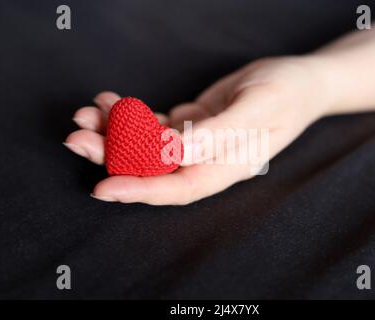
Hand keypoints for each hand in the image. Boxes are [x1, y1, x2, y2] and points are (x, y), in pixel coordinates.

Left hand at [64, 56, 329, 204]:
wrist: (298, 81)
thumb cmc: (286, 95)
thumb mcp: (258, 108)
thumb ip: (219, 133)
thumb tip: (178, 152)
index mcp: (224, 167)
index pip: (178, 188)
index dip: (140, 190)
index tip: (103, 188)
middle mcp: (206, 160)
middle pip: (153, 168)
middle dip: (112, 156)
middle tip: (77, 139)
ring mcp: (196, 142)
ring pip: (147, 145)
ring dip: (114, 132)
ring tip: (86, 113)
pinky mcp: (191, 123)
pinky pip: (154, 123)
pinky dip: (130, 114)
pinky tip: (110, 102)